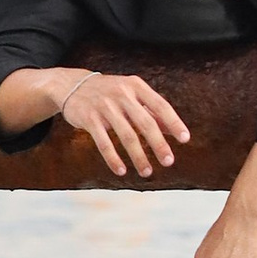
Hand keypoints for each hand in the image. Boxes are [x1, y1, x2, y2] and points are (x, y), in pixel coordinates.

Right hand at [55, 68, 190, 176]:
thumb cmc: (109, 92)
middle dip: (158, 144)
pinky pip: (103, 142)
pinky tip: (122, 170)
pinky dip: (113, 158)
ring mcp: (104, 106)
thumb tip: (174, 131)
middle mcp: (122, 94)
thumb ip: (151, 111)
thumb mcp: (131, 95)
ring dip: (138, 156)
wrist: (71, 85)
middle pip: (145, 122)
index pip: (160, 105)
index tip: (184, 139)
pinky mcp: (89, 118)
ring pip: (126, 135)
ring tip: (147, 172)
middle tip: (168, 161)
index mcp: (136, 86)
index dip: (174, 122)